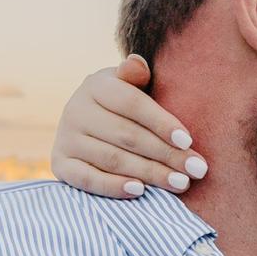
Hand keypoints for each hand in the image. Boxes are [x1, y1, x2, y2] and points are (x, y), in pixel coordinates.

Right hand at [50, 54, 208, 197]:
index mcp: (96, 85)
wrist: (88, 125)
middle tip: (196, 170)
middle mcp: (75, 109)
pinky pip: (88, 179)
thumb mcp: (131, 86)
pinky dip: (113, 186)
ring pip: (113, 159)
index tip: (188, 141)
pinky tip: (140, 191)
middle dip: (166, 154)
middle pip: (127, 135)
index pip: (132, 104)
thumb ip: (137, 77)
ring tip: (181, 184)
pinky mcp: (60, 164)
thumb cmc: (124, 107)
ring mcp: (66, 138)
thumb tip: (137, 64)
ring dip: (150, 174)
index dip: (161, 122)